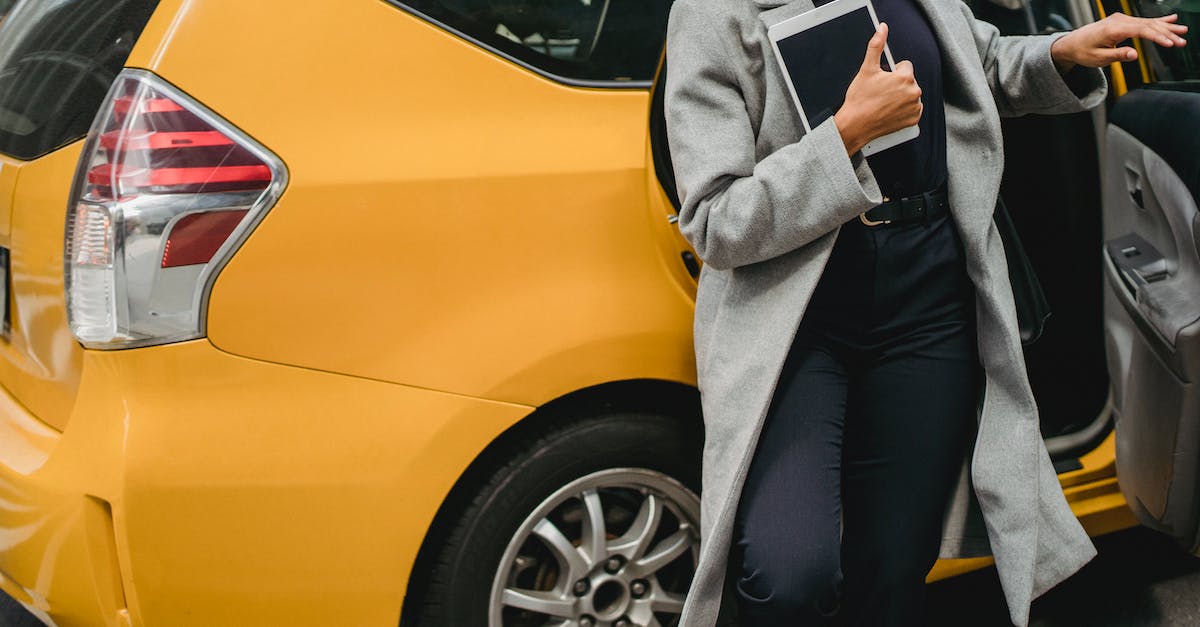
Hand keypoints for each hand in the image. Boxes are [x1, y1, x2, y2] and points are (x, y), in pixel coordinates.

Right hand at [834, 22, 922, 155]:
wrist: (855, 125)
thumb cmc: (859, 99)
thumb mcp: (867, 69)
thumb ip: (876, 46)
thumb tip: (882, 29)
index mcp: (905, 78)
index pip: (905, 67)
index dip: (892, 72)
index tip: (882, 81)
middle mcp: (914, 92)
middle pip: (909, 81)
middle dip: (897, 85)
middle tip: (881, 93)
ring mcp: (914, 107)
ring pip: (911, 95)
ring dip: (901, 97)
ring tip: (884, 103)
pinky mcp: (913, 120)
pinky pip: (913, 110)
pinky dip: (904, 110)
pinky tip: (890, 111)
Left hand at [1050, 12, 1187, 72]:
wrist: (1071, 43)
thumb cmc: (1082, 51)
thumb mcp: (1097, 58)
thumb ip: (1117, 55)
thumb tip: (1134, 55)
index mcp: (1112, 29)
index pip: (1141, 31)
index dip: (1157, 37)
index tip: (1169, 44)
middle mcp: (1119, 21)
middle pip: (1148, 25)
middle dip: (1167, 34)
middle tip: (1181, 41)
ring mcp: (1122, 20)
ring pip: (1148, 23)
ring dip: (1166, 28)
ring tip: (1183, 32)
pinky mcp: (1123, 22)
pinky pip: (1143, 21)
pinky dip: (1158, 21)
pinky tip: (1171, 19)